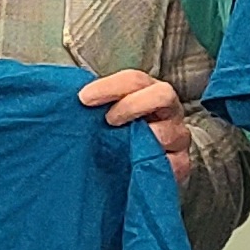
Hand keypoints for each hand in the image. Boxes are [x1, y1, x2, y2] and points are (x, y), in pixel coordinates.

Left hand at [78, 67, 194, 174]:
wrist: (141, 170)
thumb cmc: (120, 136)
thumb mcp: (108, 115)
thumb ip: (95, 104)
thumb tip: (67, 98)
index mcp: (149, 91)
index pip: (134, 79)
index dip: (110, 86)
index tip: (84, 98)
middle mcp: (168, 110)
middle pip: (162, 94)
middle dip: (133, 105)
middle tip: (109, 120)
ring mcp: (178, 136)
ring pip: (168, 131)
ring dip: (141, 139)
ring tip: (120, 149)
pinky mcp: (181, 164)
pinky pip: (173, 163)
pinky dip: (151, 165)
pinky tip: (134, 168)